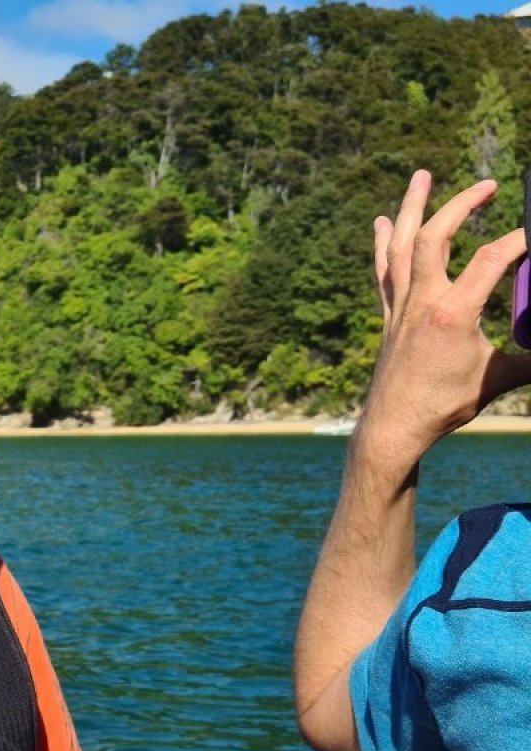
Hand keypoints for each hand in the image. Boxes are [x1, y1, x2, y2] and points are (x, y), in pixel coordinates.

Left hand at [362, 170, 530, 464]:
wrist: (393, 427)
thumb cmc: (444, 406)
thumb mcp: (500, 379)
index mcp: (452, 314)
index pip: (490, 260)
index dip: (520, 241)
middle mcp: (421, 302)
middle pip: (434, 237)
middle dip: (460, 204)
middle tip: (488, 183)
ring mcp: (400, 306)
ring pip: (401, 246)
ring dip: (411, 207)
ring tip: (421, 175)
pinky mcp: (389, 315)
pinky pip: (384, 270)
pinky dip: (383, 244)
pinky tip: (381, 221)